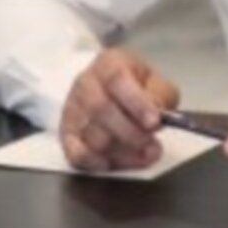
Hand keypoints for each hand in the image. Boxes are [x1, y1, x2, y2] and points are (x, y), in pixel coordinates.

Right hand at [59, 48, 179, 171]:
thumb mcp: (155, 82)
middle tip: (153, 145)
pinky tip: (117, 161)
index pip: (117, 79)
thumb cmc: (136, 87)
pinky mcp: (67, 134)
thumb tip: (156, 113)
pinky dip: (98, 162)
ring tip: (144, 154)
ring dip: (123, 152)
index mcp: (108, 64)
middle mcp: (85, 83)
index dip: (136, 103)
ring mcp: (73, 109)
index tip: (154, 122)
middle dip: (132, 134)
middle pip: (102, 110)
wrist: (109, 91)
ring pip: (93, 136)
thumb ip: (160, 95)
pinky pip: (77, 154)